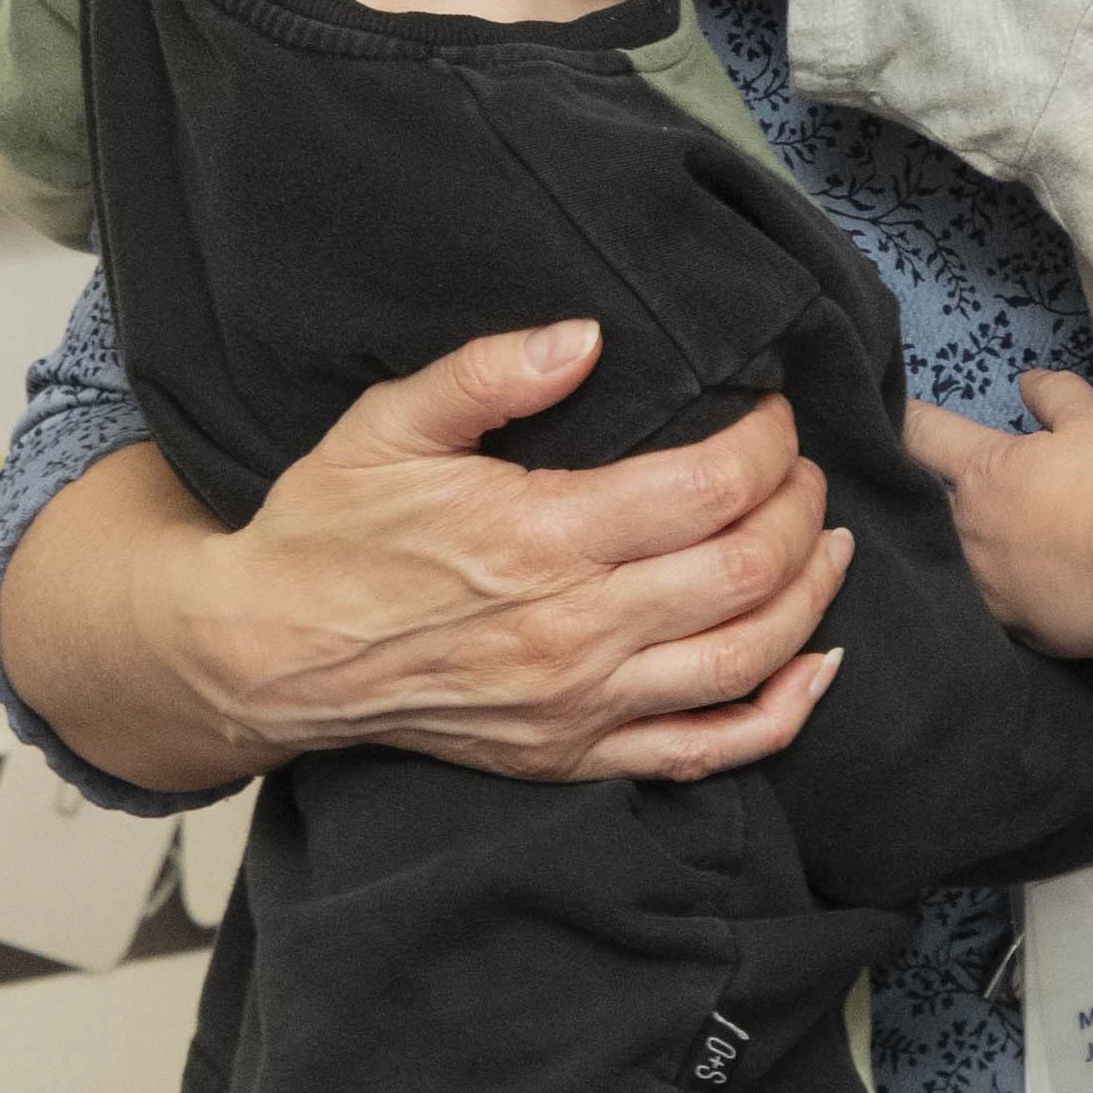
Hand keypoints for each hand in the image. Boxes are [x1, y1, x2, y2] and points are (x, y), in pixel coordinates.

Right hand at [189, 326, 852, 779]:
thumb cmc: (328, 531)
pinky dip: (781, 714)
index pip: (707, 488)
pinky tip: (815, 667)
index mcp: (537, 537)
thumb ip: (487, 372)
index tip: (772, 413)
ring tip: (828, 542)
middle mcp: (572, 630)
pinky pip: (707, 751)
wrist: (264, 654)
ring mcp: (578, 705)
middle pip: (747, 569)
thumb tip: (586, 336)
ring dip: (811, 595)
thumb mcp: (385, 426)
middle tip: (804, 469)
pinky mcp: (572, 756)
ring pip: (747, 657)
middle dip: (802, 508)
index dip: (767, 443)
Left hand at [896, 370, 1092, 660]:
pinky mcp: (1009, 626)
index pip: (922, 433)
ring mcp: (983, 583)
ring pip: (957, 564)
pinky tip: (1024, 598)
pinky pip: (991, 612)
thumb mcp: (1092, 421)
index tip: (893, 416)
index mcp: (982, 470)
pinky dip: (1000, 601)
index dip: (905, 419)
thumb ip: (1055, 395)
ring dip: (969, 554)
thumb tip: (1027, 380)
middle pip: (928, 507)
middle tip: (956, 499)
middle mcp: (967, 527)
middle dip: (935, 499)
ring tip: (996, 555)